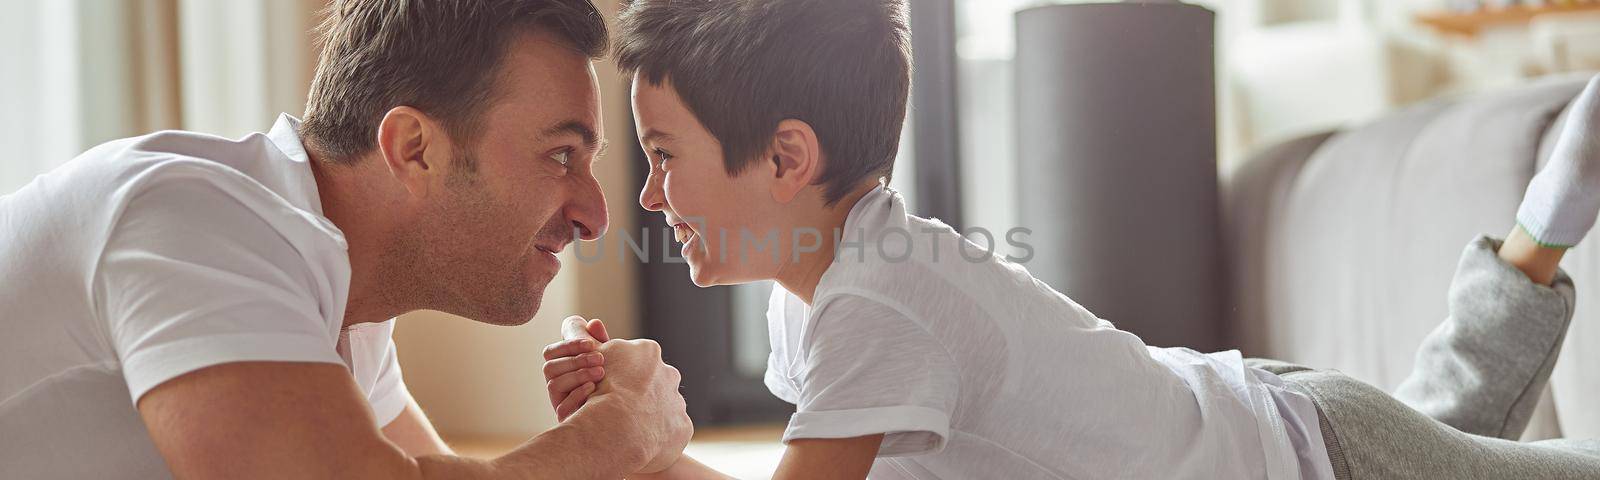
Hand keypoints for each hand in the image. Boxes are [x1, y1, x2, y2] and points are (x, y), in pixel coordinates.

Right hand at [542, 316, 611, 420]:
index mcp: (562, 368)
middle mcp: (557, 385)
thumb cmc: (614, 382)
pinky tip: (595, 389)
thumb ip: (600, 340)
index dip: (568, 345)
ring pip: (553, 385)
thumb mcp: (609, 358)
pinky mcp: (568, 420)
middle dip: (575, 360)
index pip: (551, 352)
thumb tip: (594, 323)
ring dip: (577, 375)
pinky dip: (577, 395)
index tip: (591, 343)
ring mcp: (560, 403)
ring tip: (601, 373)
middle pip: (549, 367)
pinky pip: (562, 408)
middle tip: (601, 358)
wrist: (626, 413)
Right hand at [552, 316, 692, 473]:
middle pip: (649, 382)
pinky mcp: (682, 426)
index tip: (602, 385)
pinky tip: (640, 441)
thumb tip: (576, 320)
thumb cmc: (601, 387)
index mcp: (648, 352)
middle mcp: (669, 373)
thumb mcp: (588, 356)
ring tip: (624, 427)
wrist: (618, 428)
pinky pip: (670, 430)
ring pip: (661, 406)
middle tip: (613, 408)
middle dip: (633, 393)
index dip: (613, 373)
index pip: (631, 360)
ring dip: (646, 414)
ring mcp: (678, 401)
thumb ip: (583, 338)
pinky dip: (657, 435)